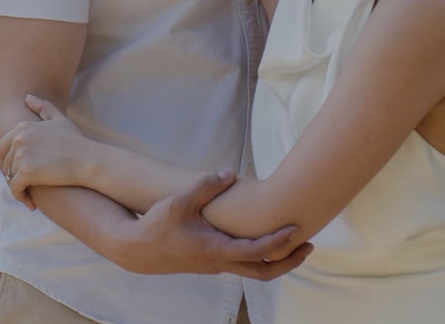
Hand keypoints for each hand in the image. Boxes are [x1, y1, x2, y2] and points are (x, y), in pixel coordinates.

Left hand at [0, 94, 91, 207]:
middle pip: (4, 163)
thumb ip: (42, 107)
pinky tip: (31, 203)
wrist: (88, 160)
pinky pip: (14, 188)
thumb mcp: (59, 119)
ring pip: (9, 177)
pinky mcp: (26, 172)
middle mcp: (18, 139)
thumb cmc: (76, 142)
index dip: (8, 162)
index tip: (20, 172)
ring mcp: (21, 155)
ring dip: (18, 188)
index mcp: (22, 127)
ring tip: (30, 194)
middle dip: (12, 175)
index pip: (1, 147)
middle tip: (25, 185)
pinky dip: (21, 197)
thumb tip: (27, 97)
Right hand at [109, 170, 312, 280]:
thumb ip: (206, 186)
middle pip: (265, 272)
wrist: (134, 250)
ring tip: (294, 241)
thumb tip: (230, 173)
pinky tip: (263, 239)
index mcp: (216, 250)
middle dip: (290, 261)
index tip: (297, 229)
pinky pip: (243, 264)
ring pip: (254, 270)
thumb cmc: (156, 225)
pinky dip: (259, 256)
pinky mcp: (210, 263)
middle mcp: (220, 263)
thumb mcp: (179, 201)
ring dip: (276, 259)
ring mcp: (216, 266)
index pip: (258, 251)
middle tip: (309, 245)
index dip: (280, 241)